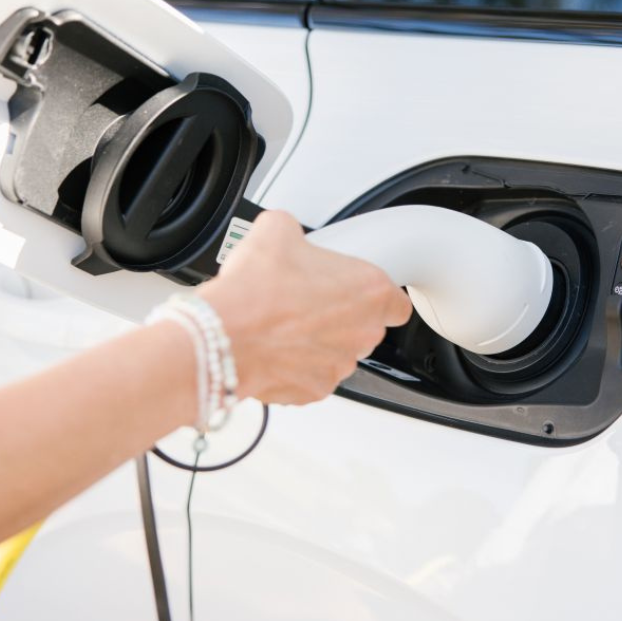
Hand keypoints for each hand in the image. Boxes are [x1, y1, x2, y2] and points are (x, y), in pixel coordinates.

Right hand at [198, 211, 411, 405]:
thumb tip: (284, 232)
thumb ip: (294, 230)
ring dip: (319, 342)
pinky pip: (312, 376)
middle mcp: (362, 333)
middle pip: (365, 328)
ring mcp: (339, 365)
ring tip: (286, 325)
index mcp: (369, 291)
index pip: (397, 303)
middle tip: (309, 302)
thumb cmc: (256, 289)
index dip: (378, 298)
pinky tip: (275, 348)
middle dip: (342, 318)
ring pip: (338, 353)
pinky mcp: (314, 390)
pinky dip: (297, 367)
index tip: (360, 294)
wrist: (224, 334)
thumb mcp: (276, 230)